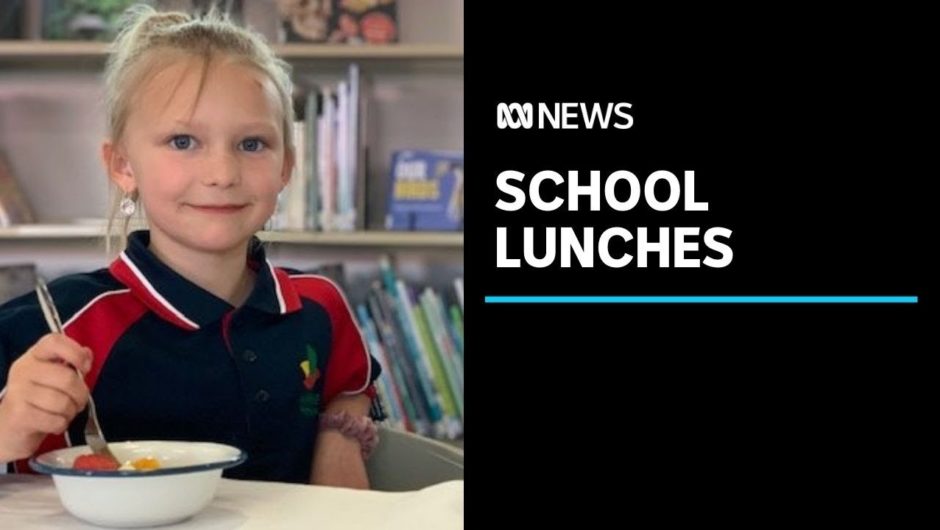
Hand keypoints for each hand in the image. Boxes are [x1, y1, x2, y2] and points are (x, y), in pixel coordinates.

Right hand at [0, 334, 91, 462]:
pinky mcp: (19, 414)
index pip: (54, 341)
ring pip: (63, 402)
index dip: (75, 352)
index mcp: (35, 356)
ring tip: (65, 413)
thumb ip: (73, 363)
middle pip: (67, 378)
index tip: (85, 367)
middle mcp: (23, 370)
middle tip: (78, 401)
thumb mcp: (55, 376)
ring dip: (71, 412)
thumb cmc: (40, 398)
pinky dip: (61, 424)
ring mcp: (18, 391)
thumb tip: (87, 354)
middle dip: (81, 395)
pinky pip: (55, 420)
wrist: (11, 426)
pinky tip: (54, 423)